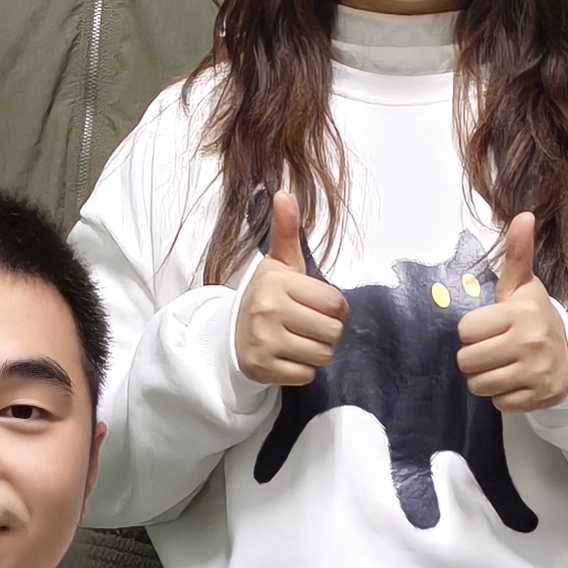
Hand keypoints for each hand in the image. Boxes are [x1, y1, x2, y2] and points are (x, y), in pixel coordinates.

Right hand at [235, 188, 349, 388]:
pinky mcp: (263, 368)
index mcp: (278, 282)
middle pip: (333, 331)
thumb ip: (287, 232)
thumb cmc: (268, 297)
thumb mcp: (279, 264)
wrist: (232, 334)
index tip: (316, 306)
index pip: (336, 303)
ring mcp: (264, 341)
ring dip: (316, 351)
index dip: (333, 308)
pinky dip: (302, 369)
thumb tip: (283, 193)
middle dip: (327, 331)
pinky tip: (287, 356)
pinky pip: (306, 374)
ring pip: (323, 355)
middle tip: (307, 325)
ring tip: (298, 340)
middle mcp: (269, 310)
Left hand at [457, 213, 567, 413]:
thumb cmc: (536, 317)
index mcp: (520, 313)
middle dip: (475, 357)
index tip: (489, 328)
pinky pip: (498, 403)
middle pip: (467, 361)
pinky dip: (502, 395)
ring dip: (485, 378)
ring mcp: (535, 372)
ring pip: (479, 385)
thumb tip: (523, 214)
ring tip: (502, 365)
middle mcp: (529, 342)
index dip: (473, 330)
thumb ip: (517, 253)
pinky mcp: (538, 397)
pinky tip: (515, 380)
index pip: (466, 330)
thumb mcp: (524, 286)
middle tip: (493, 349)